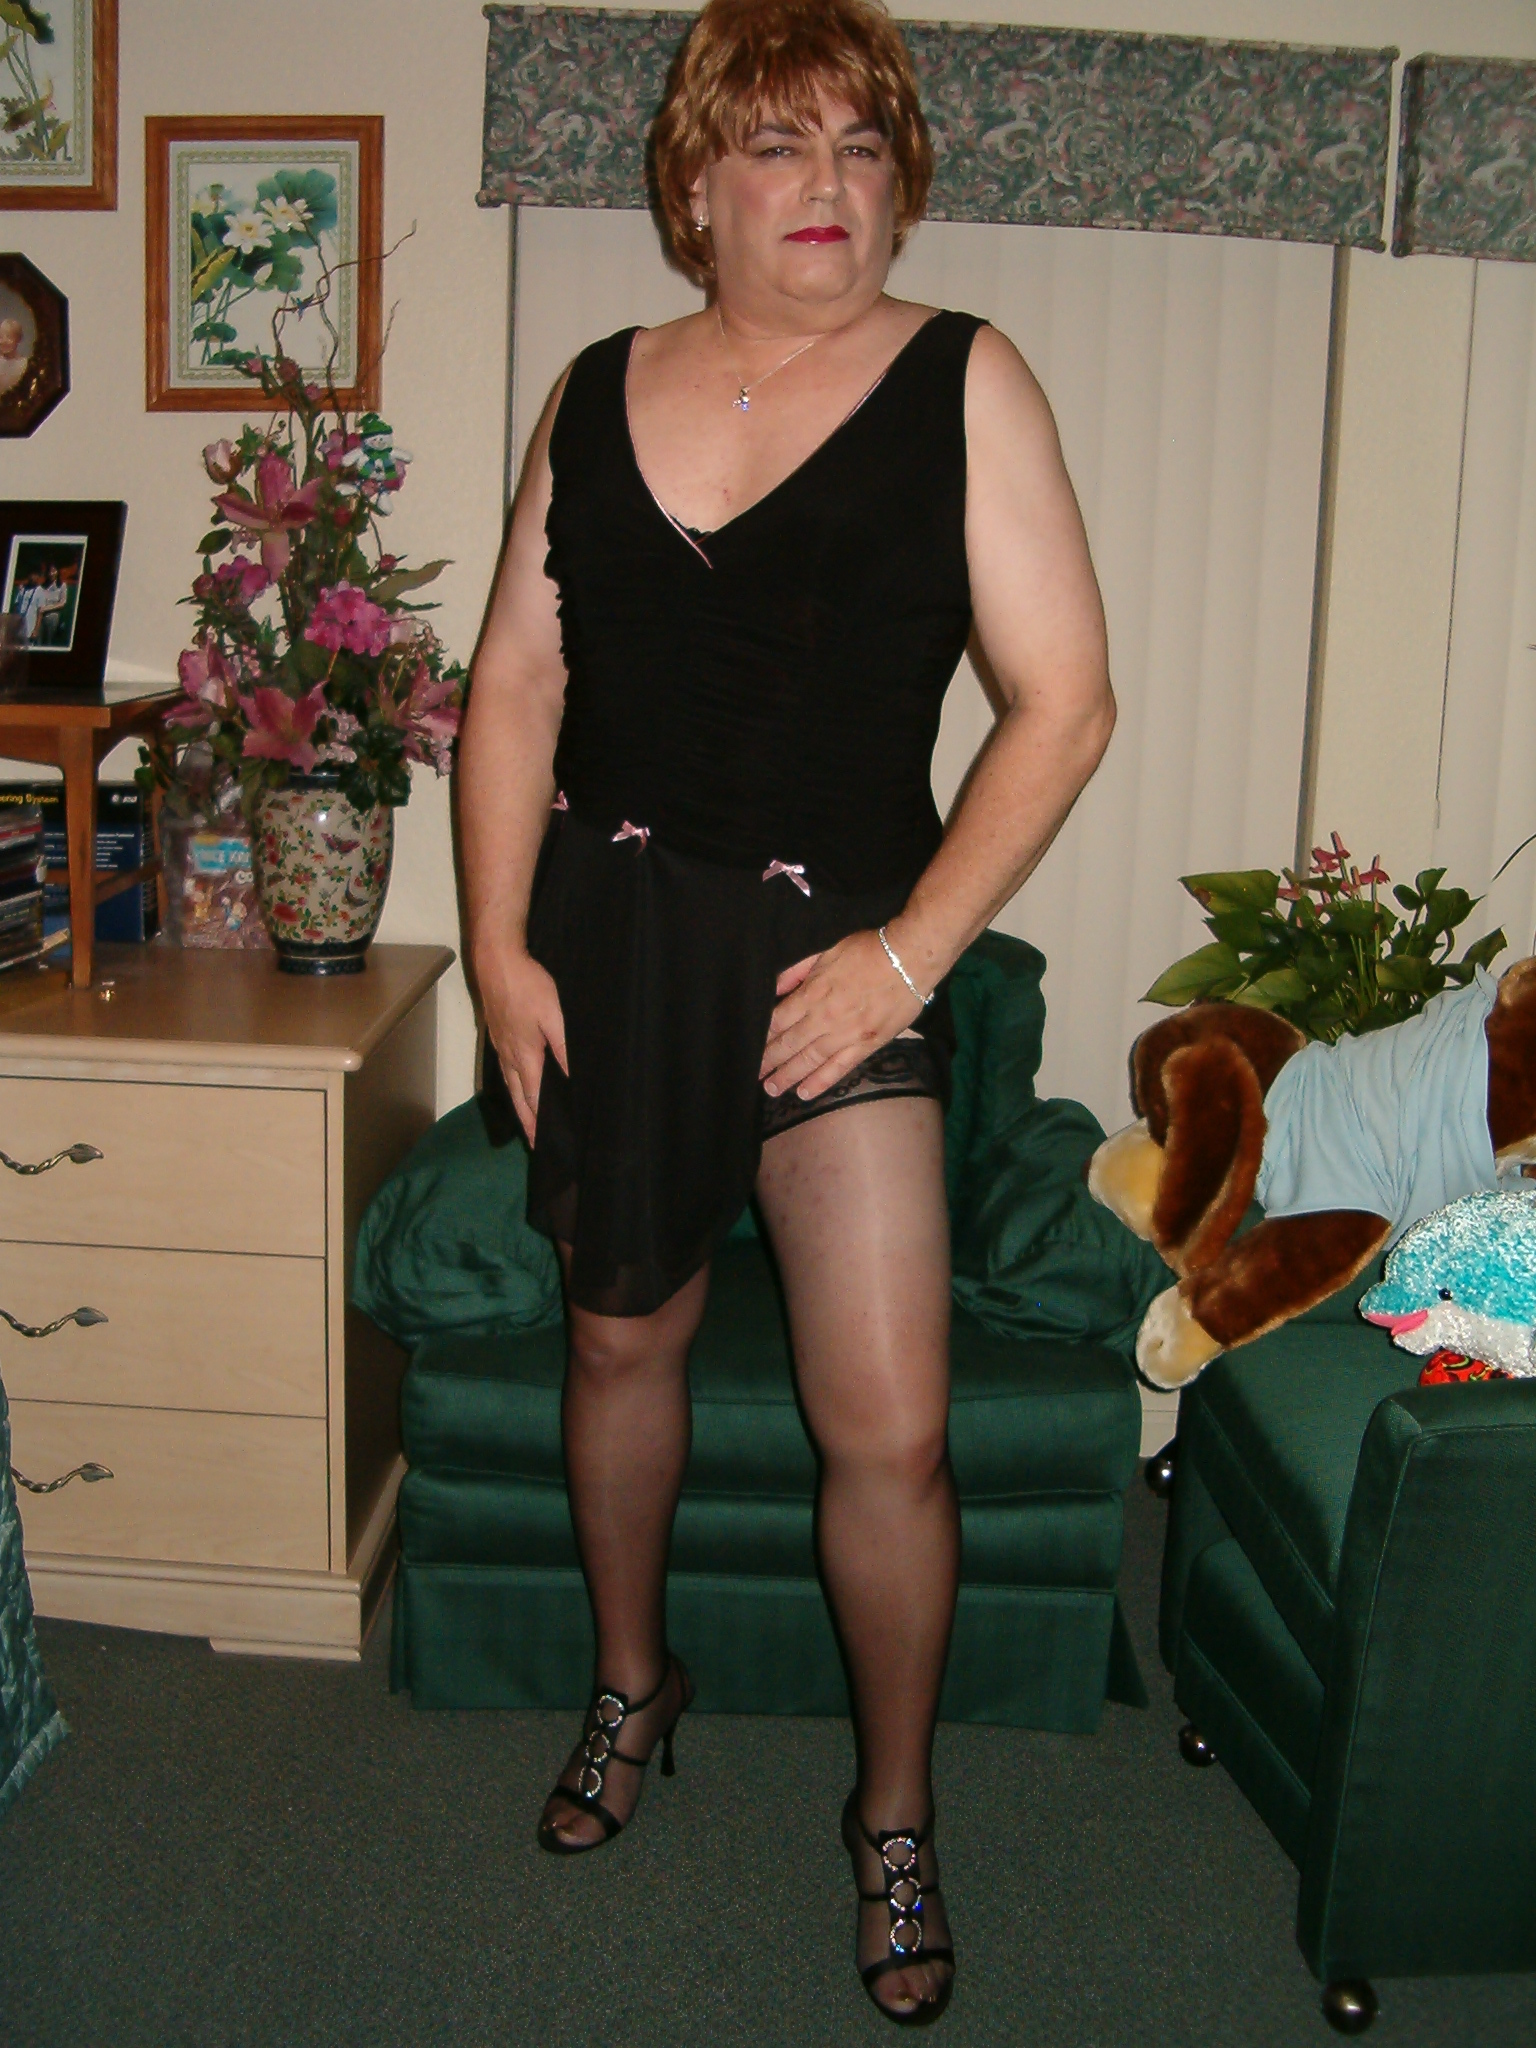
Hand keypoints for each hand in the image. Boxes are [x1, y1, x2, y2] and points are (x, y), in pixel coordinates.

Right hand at [477, 942, 567, 1144]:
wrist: (496, 960)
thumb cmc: (528, 986)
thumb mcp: (555, 1017)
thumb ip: (564, 1049)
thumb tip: (573, 1079)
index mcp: (524, 1056)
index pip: (532, 1098)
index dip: (539, 1122)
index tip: (544, 1143)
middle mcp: (508, 1056)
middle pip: (517, 1097)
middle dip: (527, 1121)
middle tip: (534, 1144)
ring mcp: (500, 1044)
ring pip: (509, 1083)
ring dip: (519, 1105)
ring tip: (526, 1120)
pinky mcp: (496, 1032)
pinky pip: (505, 1068)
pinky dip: (512, 1084)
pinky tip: (517, 1082)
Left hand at [759, 930, 923, 1102]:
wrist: (910, 959)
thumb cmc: (868, 948)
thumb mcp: (826, 948)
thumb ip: (797, 969)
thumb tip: (775, 987)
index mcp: (813, 993)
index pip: (778, 1022)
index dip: (763, 1037)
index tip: (749, 1047)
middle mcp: (825, 1019)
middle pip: (789, 1044)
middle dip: (769, 1061)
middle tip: (753, 1075)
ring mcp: (847, 1035)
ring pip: (810, 1061)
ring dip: (788, 1076)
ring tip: (771, 1089)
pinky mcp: (867, 1044)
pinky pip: (839, 1068)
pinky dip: (820, 1082)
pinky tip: (804, 1093)